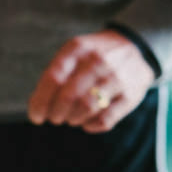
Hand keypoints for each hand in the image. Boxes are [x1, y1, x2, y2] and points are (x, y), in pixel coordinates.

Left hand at [27, 29, 154, 132]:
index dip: (41, 101)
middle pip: (69, 96)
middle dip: (56, 113)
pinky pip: (106, 119)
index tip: (36, 116)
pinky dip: (91, 125)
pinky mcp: (131, 95)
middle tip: (54, 118)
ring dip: (73, 118)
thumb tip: (37, 106)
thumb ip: (55, 75)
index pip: (53, 78)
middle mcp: (98, 60)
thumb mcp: (74, 53)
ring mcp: (117, 77)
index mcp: (78, 48)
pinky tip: (87, 122)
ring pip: (87, 108)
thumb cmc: (94, 55)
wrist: (135, 46)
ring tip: (71, 118)